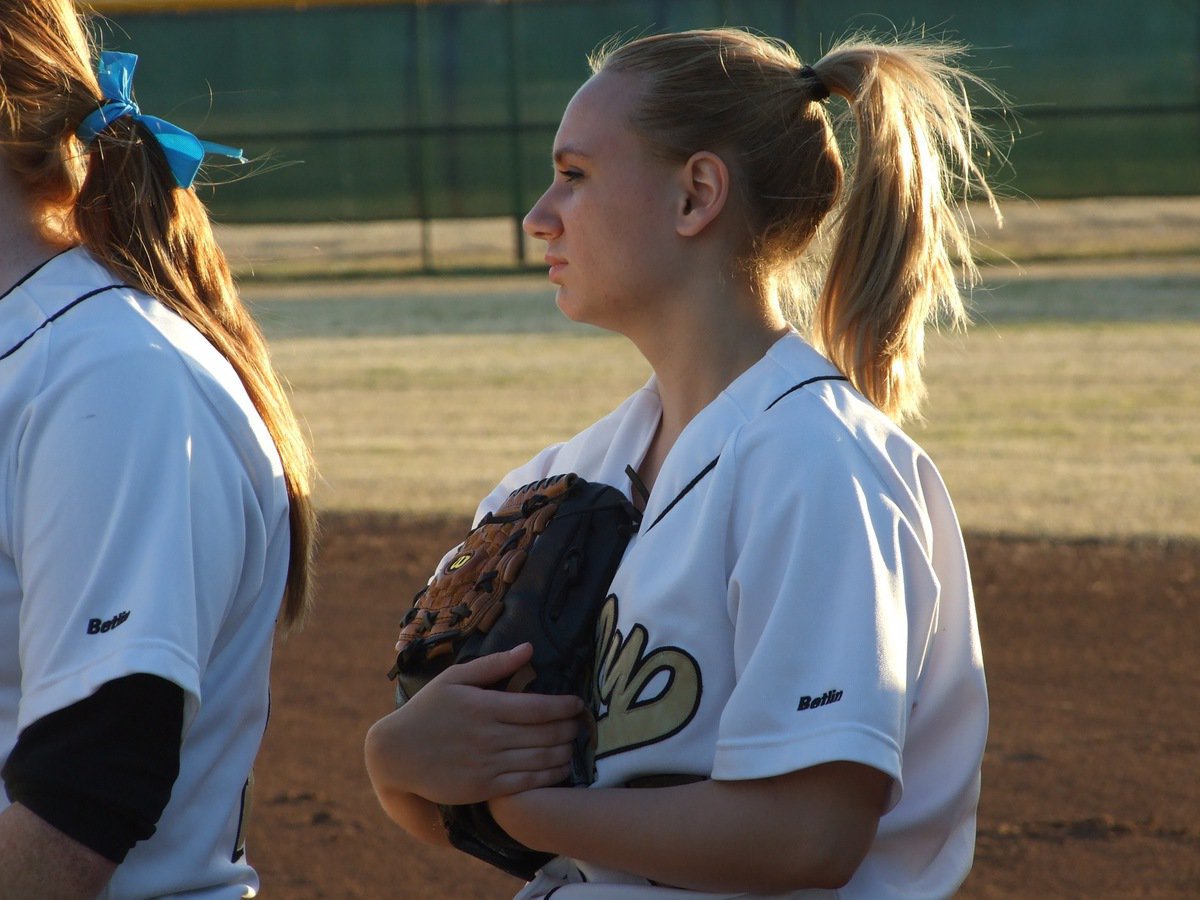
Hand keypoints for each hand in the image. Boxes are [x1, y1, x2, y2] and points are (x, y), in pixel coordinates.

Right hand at [365, 643, 583, 805]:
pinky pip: (526, 783)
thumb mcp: (454, 678)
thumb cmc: (427, 710)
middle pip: (545, 734)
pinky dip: (549, 776)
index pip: (538, 707)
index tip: (577, 704)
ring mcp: (487, 764)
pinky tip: (559, 767)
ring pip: (540, 759)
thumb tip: (528, 649)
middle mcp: (489, 736)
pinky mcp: (483, 788)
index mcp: (484, 706)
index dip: (565, 706)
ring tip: (574, 744)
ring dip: (565, 752)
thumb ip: (494, 664)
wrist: (396, 753)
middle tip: (580, 724)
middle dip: (570, 728)